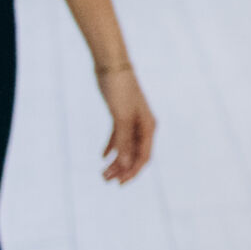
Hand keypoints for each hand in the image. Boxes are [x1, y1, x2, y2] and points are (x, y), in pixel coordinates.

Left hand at [96, 67, 155, 184]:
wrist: (112, 65)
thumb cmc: (120, 89)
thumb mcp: (121, 118)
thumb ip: (123, 142)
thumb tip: (123, 165)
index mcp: (148, 127)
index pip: (143, 156)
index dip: (133, 172)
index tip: (120, 183)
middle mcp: (143, 125)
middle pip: (135, 154)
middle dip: (122, 169)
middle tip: (106, 180)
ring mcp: (132, 120)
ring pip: (126, 146)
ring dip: (116, 161)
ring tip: (102, 172)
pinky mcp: (121, 115)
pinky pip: (118, 136)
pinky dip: (112, 146)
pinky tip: (103, 156)